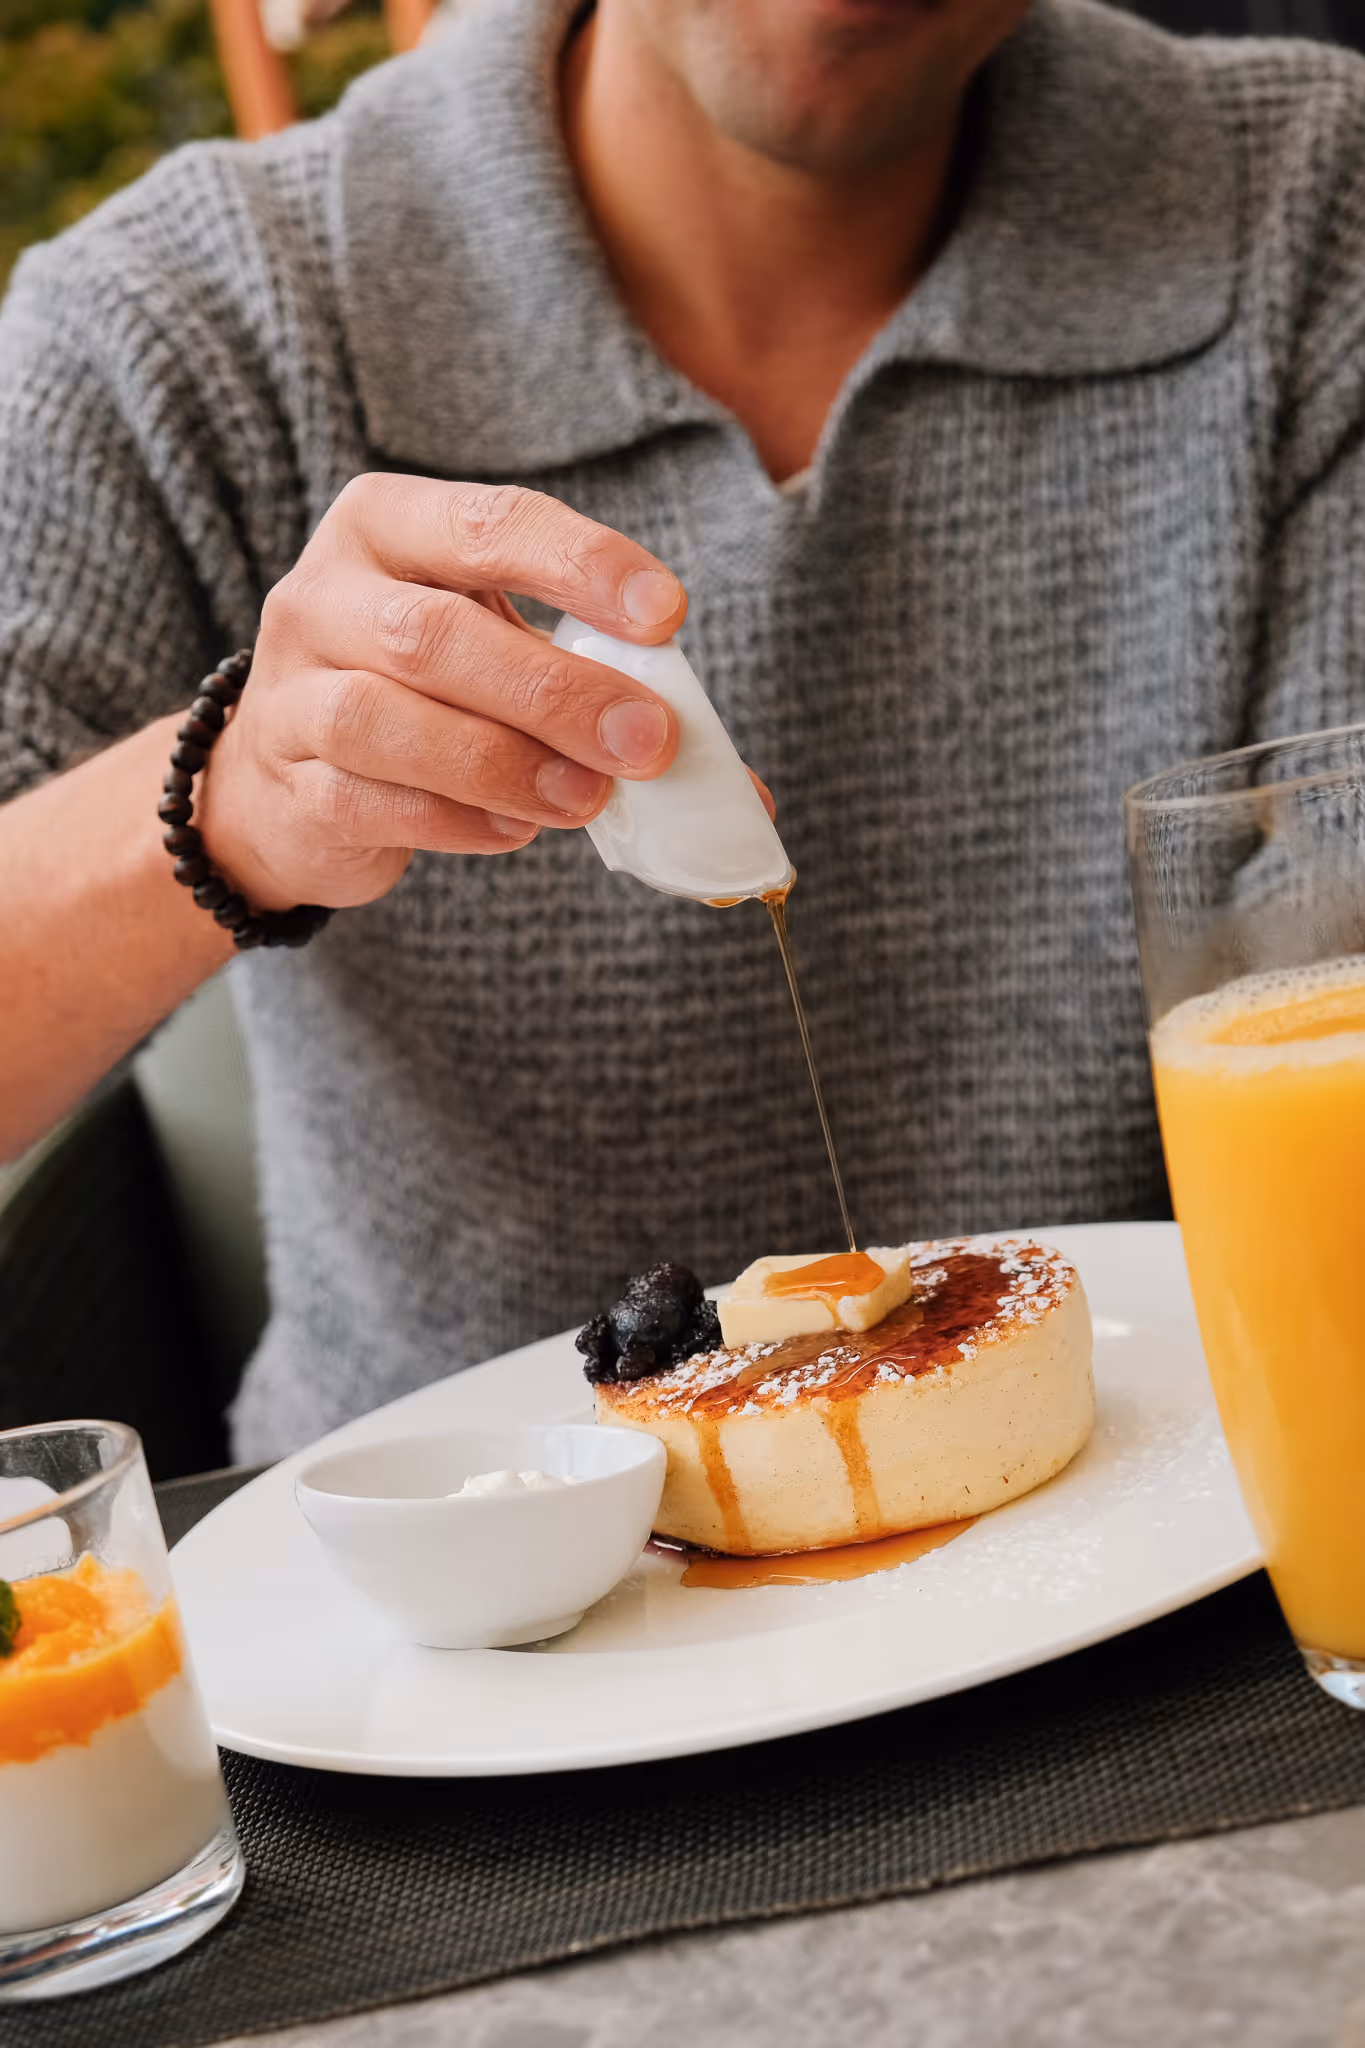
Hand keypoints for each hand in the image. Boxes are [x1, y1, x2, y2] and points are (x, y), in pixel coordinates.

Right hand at [195, 476, 689, 910]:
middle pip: (433, 634)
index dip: (581, 565)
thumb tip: (726, 781)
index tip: (667, 615)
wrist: (287, 775)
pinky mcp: (289, 781)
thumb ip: (597, 687)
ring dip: (502, 762)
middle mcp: (322, 594)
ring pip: (384, 719)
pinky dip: (455, 819)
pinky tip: (518, 830)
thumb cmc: (425, 694)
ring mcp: (290, 691)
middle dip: (555, 691)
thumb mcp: (499, 651)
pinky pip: (370, 800)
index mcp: (388, 524)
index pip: (490, 523)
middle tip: (649, 741)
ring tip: (587, 798)